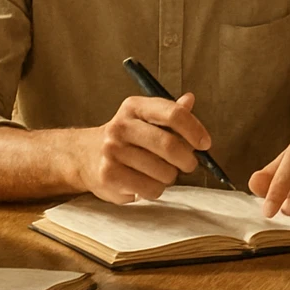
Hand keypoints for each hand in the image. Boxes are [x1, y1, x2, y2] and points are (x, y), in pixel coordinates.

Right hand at [77, 93, 211, 203]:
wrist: (84, 156)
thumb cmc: (126, 138)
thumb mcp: (145, 118)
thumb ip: (170, 112)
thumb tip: (190, 99)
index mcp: (134, 107)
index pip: (173, 113)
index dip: (195, 130)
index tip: (205, 144)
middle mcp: (121, 126)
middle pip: (170, 145)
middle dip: (187, 159)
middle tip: (188, 164)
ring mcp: (113, 152)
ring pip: (164, 172)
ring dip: (169, 177)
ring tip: (158, 172)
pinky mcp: (110, 176)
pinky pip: (151, 189)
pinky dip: (155, 190)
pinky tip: (144, 182)